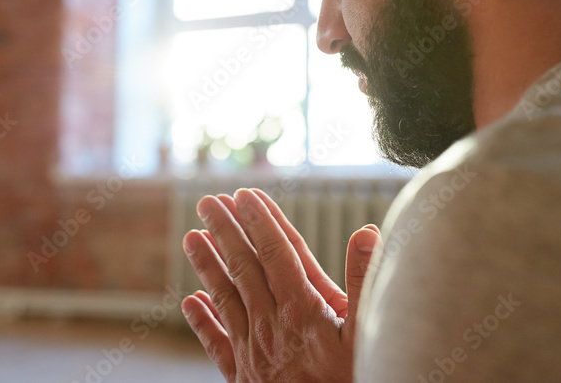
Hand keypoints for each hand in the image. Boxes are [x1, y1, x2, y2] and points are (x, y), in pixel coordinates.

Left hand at [181, 187, 381, 381]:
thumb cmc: (356, 382)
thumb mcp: (372, 333)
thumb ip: (366, 281)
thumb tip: (366, 232)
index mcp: (302, 310)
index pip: (275, 253)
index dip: (260, 221)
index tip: (244, 195)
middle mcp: (271, 325)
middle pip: (244, 267)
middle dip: (226, 231)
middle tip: (208, 203)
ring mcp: (253, 351)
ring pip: (225, 298)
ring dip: (207, 265)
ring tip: (191, 237)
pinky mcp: (243, 377)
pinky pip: (217, 343)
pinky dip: (202, 321)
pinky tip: (189, 303)